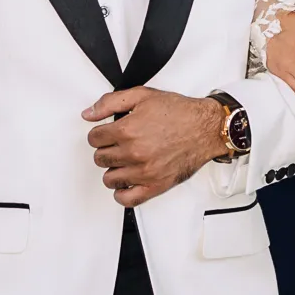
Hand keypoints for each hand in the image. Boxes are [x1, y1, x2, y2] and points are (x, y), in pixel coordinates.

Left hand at [83, 85, 222, 204]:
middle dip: (106, 150)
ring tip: (124, 161)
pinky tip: (126, 182)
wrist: (206, 128)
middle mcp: (134, 153)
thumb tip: (89, 113)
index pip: (94, 139)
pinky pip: (127, 199)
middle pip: (100, 158)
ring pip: (110, 178)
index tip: (106, 134)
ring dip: (113, 170)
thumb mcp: (142, 96)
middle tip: (118, 145)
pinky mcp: (155, 185)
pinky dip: (122, 193)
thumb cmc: (180, 113)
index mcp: (127, 130)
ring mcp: (144, 172)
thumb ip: (110, 102)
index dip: (99, 134)